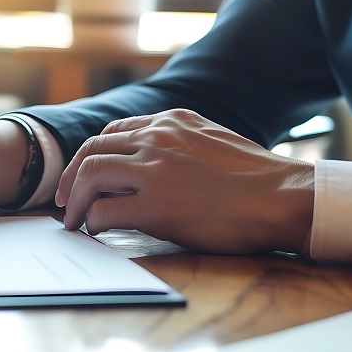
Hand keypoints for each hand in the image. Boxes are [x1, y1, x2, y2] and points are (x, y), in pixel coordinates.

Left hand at [56, 109, 314, 253]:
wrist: (286, 199)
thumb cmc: (257, 179)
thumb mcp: (212, 141)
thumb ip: (178, 144)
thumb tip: (147, 163)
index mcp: (172, 121)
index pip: (113, 132)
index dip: (91, 156)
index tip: (82, 175)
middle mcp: (158, 138)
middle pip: (93, 150)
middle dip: (71, 177)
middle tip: (65, 201)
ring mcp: (156, 170)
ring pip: (90, 175)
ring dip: (75, 200)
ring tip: (74, 220)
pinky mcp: (157, 206)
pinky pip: (104, 210)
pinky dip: (92, 221)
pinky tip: (97, 230)